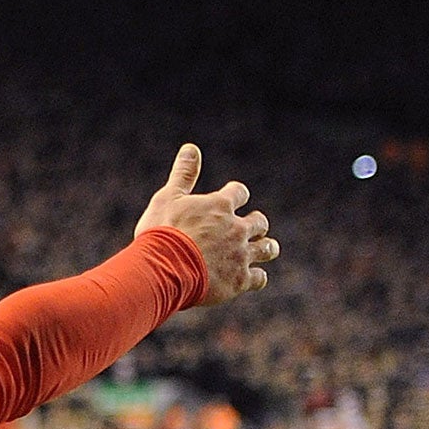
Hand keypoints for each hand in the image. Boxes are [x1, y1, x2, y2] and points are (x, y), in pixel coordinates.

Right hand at [135, 144, 276, 305]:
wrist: (163, 269)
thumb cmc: (162, 233)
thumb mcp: (167, 199)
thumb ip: (182, 174)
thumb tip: (191, 147)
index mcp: (221, 206)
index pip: (239, 193)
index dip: (236, 196)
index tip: (231, 200)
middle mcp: (237, 228)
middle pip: (259, 222)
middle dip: (256, 224)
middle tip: (251, 229)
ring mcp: (241, 255)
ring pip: (266, 248)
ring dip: (266, 247)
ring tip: (265, 249)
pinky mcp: (239, 280)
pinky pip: (259, 278)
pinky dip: (257, 278)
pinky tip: (254, 279)